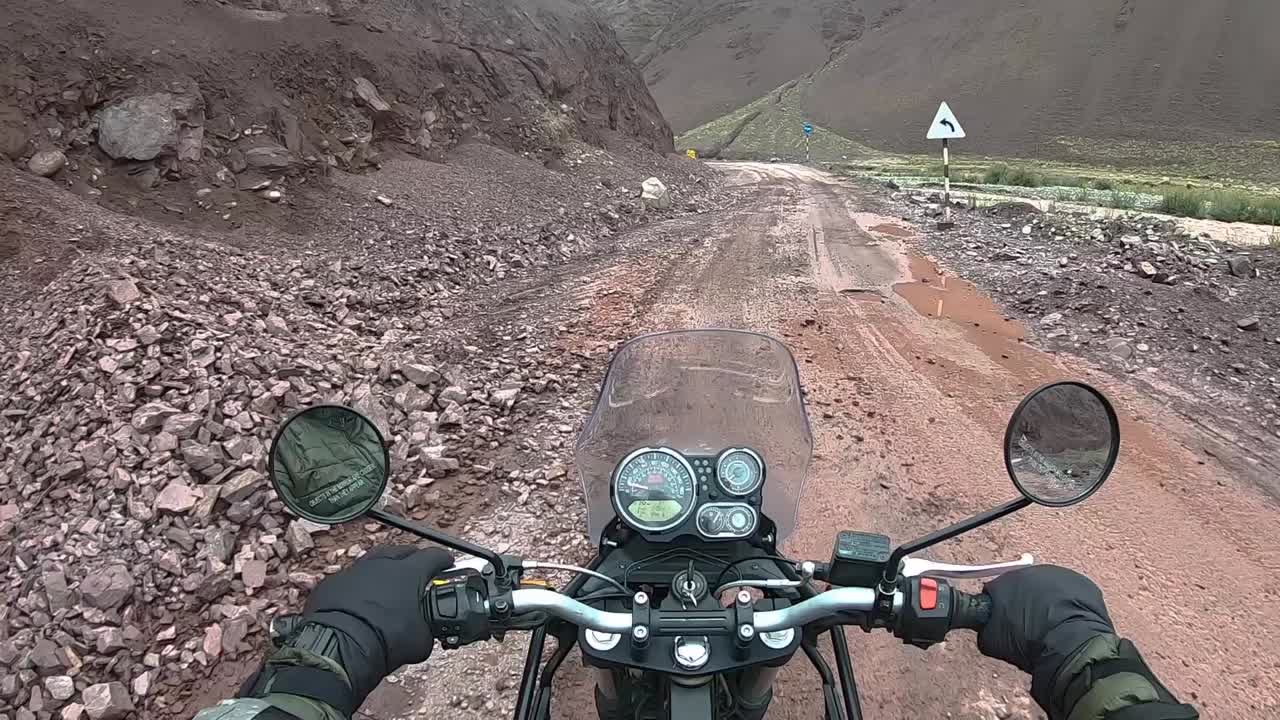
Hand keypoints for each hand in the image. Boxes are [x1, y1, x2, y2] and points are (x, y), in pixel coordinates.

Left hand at [303, 545, 453, 702]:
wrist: (341, 649)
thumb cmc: (383, 641)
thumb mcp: (420, 641)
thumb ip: (427, 629)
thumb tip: (425, 633)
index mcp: (409, 573)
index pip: (433, 556)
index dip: (443, 559)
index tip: (447, 563)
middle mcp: (382, 565)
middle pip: (403, 551)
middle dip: (413, 557)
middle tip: (419, 568)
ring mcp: (355, 571)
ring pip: (374, 560)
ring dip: (384, 567)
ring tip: (389, 579)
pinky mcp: (332, 583)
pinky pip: (350, 578)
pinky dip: (358, 584)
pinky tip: (360, 597)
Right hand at [978, 565, 1113, 686]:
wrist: (1069, 645)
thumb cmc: (1032, 643)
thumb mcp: (993, 642)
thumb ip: (985, 628)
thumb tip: (986, 629)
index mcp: (1004, 582)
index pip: (996, 591)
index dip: (1000, 608)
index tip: (1006, 622)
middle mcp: (1029, 572)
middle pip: (1022, 585)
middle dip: (1024, 602)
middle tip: (1029, 625)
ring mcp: (1057, 575)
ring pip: (1048, 588)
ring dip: (1048, 601)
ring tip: (1052, 626)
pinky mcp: (1081, 583)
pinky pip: (1071, 593)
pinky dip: (1069, 605)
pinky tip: (1069, 623)